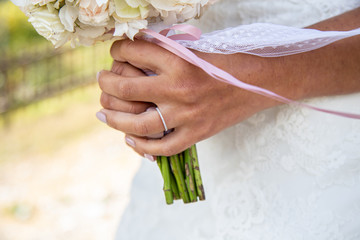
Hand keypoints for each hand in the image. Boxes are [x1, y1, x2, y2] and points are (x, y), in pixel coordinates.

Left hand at [97, 39, 278, 156]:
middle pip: (126, 88)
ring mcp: (187, 116)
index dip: (118, 49)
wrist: (259, 83)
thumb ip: (165, 53)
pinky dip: (141, 146)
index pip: (134, 52)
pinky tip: (129, 139)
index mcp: (180, 61)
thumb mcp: (195, 50)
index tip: (116, 52)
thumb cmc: (228, 64)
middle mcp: (179, 89)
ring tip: (103, 113)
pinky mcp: (196, 134)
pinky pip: (162, 147)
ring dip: (114, 118)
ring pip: (138, 123)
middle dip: (106, 83)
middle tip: (102, 81)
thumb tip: (135, 52)